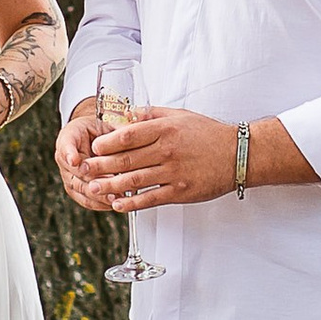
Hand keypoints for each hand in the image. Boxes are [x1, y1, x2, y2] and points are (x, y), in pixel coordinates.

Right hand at [56, 99, 111, 208]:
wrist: (95, 138)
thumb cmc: (103, 129)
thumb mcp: (109, 122)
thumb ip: (117, 128)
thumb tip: (133, 129)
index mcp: (70, 135)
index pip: (66, 144)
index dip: (69, 153)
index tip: (74, 160)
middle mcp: (65, 157)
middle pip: (75, 171)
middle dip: (91, 179)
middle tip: (107, 182)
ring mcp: (68, 175)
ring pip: (80, 188)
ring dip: (97, 194)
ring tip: (113, 197)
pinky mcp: (75, 189)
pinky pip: (84, 199)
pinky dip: (99, 203)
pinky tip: (113, 204)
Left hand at [86, 106, 236, 209]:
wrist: (237, 155)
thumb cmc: (207, 133)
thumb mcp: (179, 115)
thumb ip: (151, 114)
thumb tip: (127, 115)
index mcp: (165, 129)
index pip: (128, 136)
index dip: (107, 143)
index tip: (93, 147)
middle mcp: (167, 150)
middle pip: (127, 159)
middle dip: (101, 166)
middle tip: (83, 170)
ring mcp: (174, 172)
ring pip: (135, 181)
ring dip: (110, 186)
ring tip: (93, 189)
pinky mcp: (180, 191)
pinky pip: (151, 198)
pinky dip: (132, 203)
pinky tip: (118, 205)